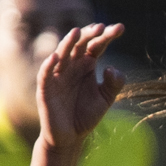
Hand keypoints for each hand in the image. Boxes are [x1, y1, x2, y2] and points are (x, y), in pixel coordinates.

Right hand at [36, 23, 126, 147]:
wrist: (69, 137)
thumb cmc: (86, 115)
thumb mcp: (106, 99)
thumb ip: (114, 84)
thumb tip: (110, 68)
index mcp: (87, 64)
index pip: (96, 45)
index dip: (106, 35)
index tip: (120, 28)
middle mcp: (72, 65)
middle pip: (80, 44)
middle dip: (89, 35)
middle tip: (101, 27)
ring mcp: (58, 74)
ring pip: (62, 54)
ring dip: (68, 43)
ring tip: (76, 32)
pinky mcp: (46, 87)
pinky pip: (46, 73)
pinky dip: (49, 65)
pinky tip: (56, 57)